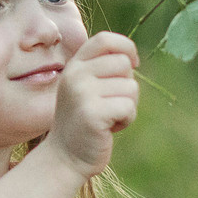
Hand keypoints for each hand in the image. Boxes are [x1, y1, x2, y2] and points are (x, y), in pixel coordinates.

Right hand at [45, 31, 138, 176]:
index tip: (133, 64)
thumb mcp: (85, 89)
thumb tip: (131, 56)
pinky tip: (109, 129)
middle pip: (124, 64)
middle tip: (112, 105)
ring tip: (107, 118)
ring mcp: (82, 93)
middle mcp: (75, 75)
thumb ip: (102, 69)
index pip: (105, 39)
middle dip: (127, 85)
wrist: (64, 158)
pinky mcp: (92, 113)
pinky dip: (126, 120)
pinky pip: (129, 106)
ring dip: (128, 106)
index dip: (126, 47)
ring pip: (130, 86)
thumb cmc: (83, 122)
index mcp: (74, 65)